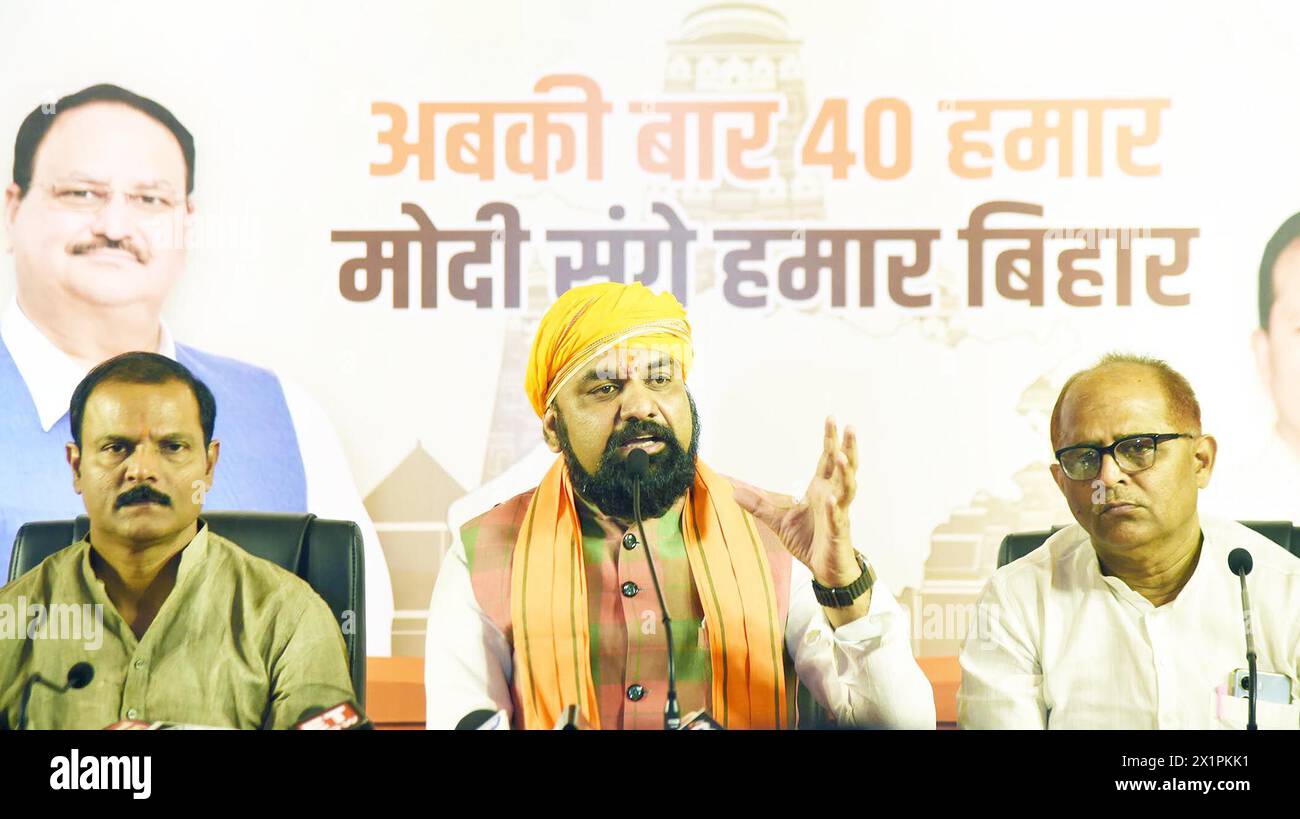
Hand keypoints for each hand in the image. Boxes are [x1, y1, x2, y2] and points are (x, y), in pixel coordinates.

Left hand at [733, 416, 860, 587]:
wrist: (825, 569)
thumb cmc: (808, 540)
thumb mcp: (778, 520)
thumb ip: (759, 505)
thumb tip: (734, 491)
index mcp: (821, 489)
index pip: (827, 459)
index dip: (830, 439)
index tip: (831, 417)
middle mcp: (833, 496)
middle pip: (844, 467)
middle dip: (848, 447)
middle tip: (850, 427)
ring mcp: (839, 513)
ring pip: (847, 488)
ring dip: (845, 472)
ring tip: (841, 456)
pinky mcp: (839, 532)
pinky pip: (838, 518)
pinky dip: (835, 509)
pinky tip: (832, 499)